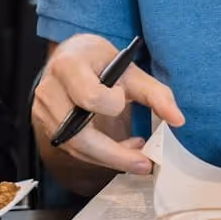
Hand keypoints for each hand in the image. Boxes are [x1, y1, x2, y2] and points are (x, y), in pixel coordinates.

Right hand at [30, 34, 183, 175]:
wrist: (72, 55)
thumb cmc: (99, 60)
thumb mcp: (128, 68)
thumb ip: (155, 93)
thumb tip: (178, 120)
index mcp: (69, 66)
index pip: (90, 97)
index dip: (112, 103)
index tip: (122, 96)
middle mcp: (49, 89)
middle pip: (78, 134)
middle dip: (114, 154)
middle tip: (145, 164)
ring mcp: (43, 109)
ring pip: (76, 148)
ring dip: (109, 157)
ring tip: (136, 154)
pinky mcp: (46, 125)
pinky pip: (73, 149)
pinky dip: (99, 155)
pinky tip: (119, 149)